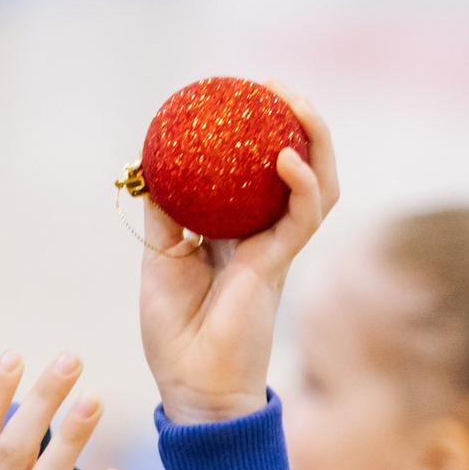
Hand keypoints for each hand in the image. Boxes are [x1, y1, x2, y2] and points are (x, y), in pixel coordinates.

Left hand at [140, 91, 338, 422]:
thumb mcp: (160, 261)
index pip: (259, 173)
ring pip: (317, 183)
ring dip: (313, 138)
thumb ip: (165, 217)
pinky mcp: (281, 265)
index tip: (240, 95)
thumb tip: (151, 171)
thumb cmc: (175, 333)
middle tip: (274, 85)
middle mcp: (266, 235)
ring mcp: (278, 249)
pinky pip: (303, 217)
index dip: (259, 134)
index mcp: (237, 233)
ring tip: (295, 102)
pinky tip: (285, 157)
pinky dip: (301, 184)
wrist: (191, 384)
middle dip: (296, 120)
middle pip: (300, 167)